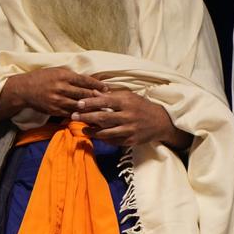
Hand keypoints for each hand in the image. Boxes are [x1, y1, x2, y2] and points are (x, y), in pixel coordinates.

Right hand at [0, 67, 106, 120]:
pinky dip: (80, 114)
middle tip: (108, 100)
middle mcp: (62, 87)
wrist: (24, 89)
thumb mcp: (56, 71)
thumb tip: (88, 81)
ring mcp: (58, 100)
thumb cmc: (42, 78)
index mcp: (63, 75)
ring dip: (91, 108)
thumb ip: (72, 76)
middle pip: (84, 94)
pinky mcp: (54, 110)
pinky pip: (70, 113)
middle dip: (97, 97)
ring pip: (79, 106)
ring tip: (101, 110)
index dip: (97, 85)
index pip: (85, 80)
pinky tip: (87, 116)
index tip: (106, 88)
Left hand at [72, 89, 188, 148]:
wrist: (161, 122)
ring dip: (92, 131)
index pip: (105, 101)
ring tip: (83, 129)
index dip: (91, 103)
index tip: (78, 103)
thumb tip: (93, 92)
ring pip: (106, 132)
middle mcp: (128, 116)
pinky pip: (113, 141)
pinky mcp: (130, 141)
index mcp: (127, 102)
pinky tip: (96, 136)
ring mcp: (129, 130)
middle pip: (103, 117)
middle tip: (73, 116)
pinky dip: (103, 138)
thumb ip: (110, 95)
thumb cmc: (142, 106)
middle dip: (86, 117)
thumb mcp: (128, 97)